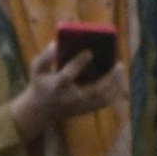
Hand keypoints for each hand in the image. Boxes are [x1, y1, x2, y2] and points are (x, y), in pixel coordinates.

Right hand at [8, 41, 127, 143]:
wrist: (41, 111)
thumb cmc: (40, 84)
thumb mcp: (36, 68)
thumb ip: (45, 56)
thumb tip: (56, 44)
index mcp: (57, 86)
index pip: (68, 75)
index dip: (79, 63)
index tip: (90, 52)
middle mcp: (71, 98)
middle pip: (94, 91)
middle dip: (108, 78)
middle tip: (118, 63)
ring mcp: (80, 106)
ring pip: (103, 98)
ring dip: (115, 85)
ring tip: (120, 68)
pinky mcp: (86, 110)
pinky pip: (104, 103)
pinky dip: (114, 92)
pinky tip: (119, 79)